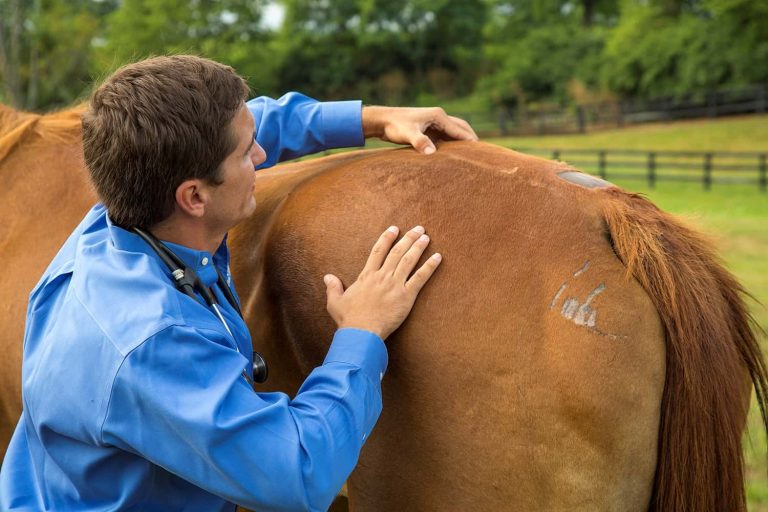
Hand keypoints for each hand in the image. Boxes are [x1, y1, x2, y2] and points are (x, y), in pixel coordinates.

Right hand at [324, 226, 441, 339]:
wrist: (361, 332)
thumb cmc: (348, 319)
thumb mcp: (335, 302)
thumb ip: (333, 287)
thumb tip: (327, 277)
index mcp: (367, 276)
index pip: (378, 251)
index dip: (387, 238)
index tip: (394, 229)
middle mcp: (382, 276)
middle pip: (397, 252)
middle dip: (408, 238)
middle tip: (418, 229)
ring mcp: (395, 285)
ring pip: (409, 260)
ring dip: (419, 247)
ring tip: (426, 237)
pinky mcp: (406, 296)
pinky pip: (420, 278)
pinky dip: (430, 267)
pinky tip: (438, 257)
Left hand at [362, 106, 477, 154]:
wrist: (382, 120)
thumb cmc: (394, 126)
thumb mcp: (407, 134)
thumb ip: (420, 142)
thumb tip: (432, 153)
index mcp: (438, 116)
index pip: (460, 130)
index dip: (470, 141)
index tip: (481, 152)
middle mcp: (438, 117)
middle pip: (461, 128)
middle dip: (471, 139)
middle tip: (482, 154)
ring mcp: (433, 122)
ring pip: (453, 132)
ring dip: (461, 141)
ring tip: (472, 155)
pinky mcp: (428, 129)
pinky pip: (444, 137)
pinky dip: (451, 144)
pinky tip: (454, 155)